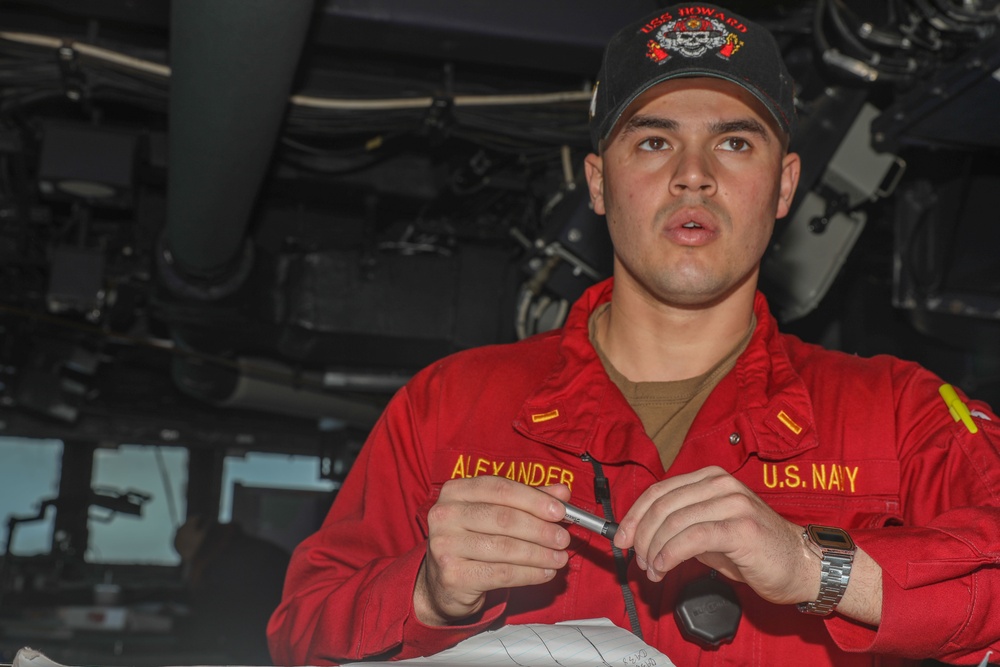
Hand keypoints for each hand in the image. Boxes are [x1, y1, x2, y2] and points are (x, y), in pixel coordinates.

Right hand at [414, 477, 571, 624]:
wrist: (443, 582)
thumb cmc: (474, 539)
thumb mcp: (497, 513)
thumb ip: (528, 500)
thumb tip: (562, 493)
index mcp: (455, 490)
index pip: (500, 489)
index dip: (534, 499)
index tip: (560, 511)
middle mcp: (445, 514)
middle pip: (504, 518)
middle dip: (540, 529)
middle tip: (563, 538)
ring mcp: (445, 545)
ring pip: (505, 548)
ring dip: (539, 554)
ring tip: (560, 557)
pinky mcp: (453, 575)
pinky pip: (502, 573)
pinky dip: (530, 573)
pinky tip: (546, 572)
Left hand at [612, 466, 816, 605]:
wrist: (803, 564)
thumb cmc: (758, 550)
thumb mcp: (712, 531)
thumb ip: (682, 527)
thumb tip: (644, 537)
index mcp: (711, 478)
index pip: (660, 491)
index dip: (635, 515)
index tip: (621, 537)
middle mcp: (721, 484)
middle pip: (662, 505)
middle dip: (641, 536)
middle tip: (636, 560)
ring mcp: (732, 503)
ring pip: (674, 522)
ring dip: (654, 550)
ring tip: (653, 570)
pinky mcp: (740, 527)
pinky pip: (692, 538)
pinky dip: (670, 554)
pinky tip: (664, 566)